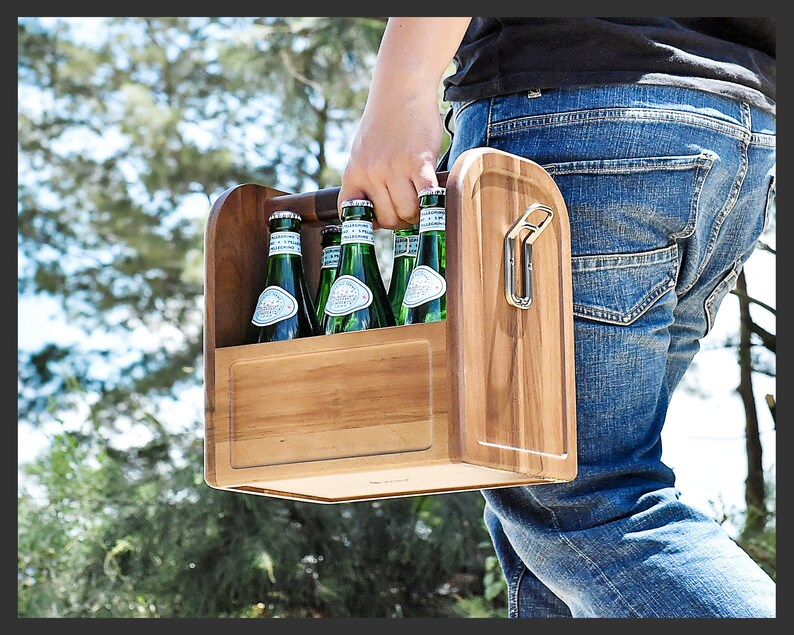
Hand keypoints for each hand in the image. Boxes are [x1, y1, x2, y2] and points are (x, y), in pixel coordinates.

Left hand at [337, 17, 470, 229]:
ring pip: (406, 211)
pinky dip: (431, 203)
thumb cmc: (384, 122)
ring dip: (417, 214)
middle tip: (409, 209)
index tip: (382, 219)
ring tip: (421, 202)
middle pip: (387, 218)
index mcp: (353, 173)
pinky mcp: (418, 161)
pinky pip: (425, 196)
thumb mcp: (361, 152)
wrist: (400, 88)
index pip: (352, 215)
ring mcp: (393, 167)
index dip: (369, 223)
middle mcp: (370, 173)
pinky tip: (434, 199)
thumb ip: (364, 179)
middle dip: (400, 220)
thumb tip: (373, 212)